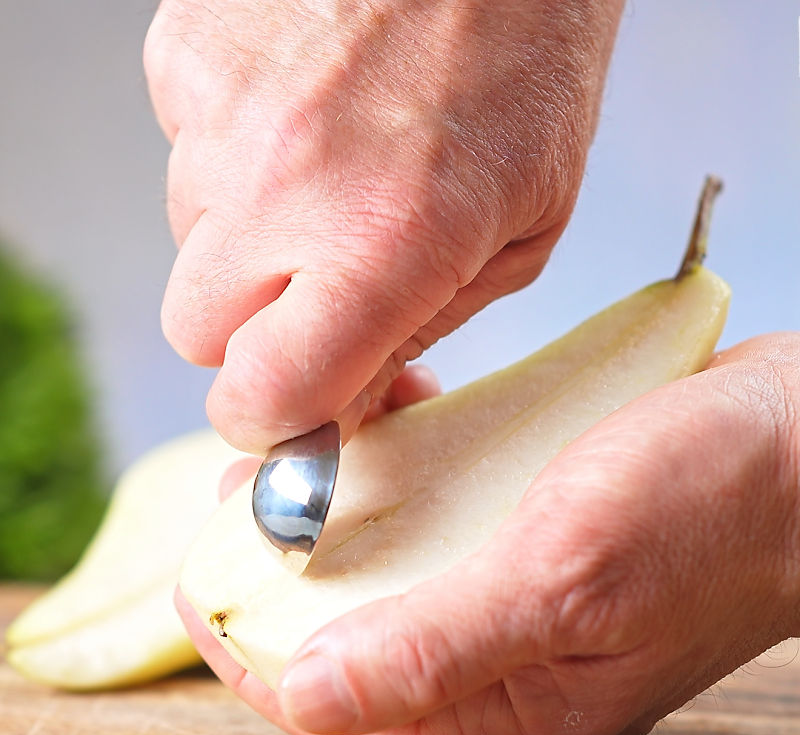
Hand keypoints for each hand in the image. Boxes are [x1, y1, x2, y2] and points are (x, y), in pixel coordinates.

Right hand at [144, 0, 623, 452]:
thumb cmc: (528, 70)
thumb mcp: (516, 240)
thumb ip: (416, 338)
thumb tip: (343, 410)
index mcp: (384, 242)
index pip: (262, 395)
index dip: (272, 423)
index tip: (295, 411)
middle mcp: (284, 182)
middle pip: (198, 336)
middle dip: (254, 336)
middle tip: (320, 287)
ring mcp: (222, 114)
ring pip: (187, 247)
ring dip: (249, 241)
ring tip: (330, 176)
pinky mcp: (187, 59)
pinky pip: (184, 159)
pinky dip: (235, 163)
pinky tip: (304, 122)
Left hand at [177, 333, 799, 734]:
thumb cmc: (713, 505)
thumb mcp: (570, 577)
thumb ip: (442, 643)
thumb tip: (313, 694)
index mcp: (516, 702)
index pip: (350, 707)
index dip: (261, 650)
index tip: (201, 584)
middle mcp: (511, 653)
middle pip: (361, 630)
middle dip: (287, 573)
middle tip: (238, 502)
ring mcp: (521, 582)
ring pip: (396, 563)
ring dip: (341, 514)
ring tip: (294, 457)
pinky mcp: (535, 521)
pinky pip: (443, 510)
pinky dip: (402, 473)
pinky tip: (382, 423)